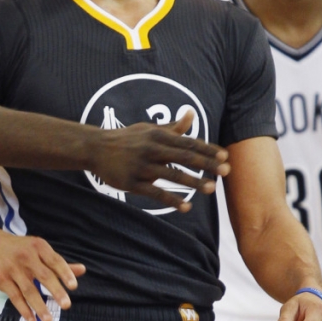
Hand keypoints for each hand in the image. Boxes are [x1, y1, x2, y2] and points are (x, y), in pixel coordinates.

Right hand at [0, 227, 83, 320]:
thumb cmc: (20, 249)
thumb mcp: (38, 250)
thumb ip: (58, 263)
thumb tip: (83, 270)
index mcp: (38, 247)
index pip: (55, 261)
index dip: (65, 273)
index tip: (74, 286)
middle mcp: (26, 256)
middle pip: (44, 276)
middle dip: (56, 291)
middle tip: (66, 305)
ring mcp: (12, 268)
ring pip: (28, 290)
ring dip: (39, 306)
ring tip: (49, 320)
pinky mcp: (1, 279)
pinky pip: (15, 297)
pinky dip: (23, 309)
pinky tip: (32, 319)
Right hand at [88, 112, 229, 211]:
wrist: (95, 148)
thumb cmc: (127, 139)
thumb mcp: (149, 129)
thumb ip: (173, 127)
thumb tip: (191, 113)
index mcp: (157, 135)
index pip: (187, 142)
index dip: (207, 150)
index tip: (224, 157)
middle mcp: (151, 149)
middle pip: (184, 157)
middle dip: (206, 164)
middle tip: (226, 172)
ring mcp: (141, 166)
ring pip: (171, 175)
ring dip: (193, 182)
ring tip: (211, 189)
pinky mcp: (132, 183)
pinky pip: (155, 193)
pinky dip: (171, 200)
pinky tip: (186, 207)